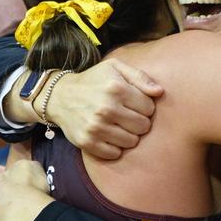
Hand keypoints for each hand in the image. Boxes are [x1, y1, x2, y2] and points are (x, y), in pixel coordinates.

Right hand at [47, 59, 163, 158]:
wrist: (60, 97)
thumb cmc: (94, 81)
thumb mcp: (115, 67)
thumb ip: (140, 77)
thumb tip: (160, 92)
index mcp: (116, 88)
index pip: (149, 108)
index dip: (145, 106)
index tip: (134, 104)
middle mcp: (106, 108)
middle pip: (143, 126)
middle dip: (139, 122)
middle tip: (128, 116)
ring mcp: (96, 127)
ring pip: (132, 142)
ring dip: (129, 135)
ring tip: (119, 125)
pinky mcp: (88, 142)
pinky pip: (115, 153)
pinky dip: (115, 147)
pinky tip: (109, 135)